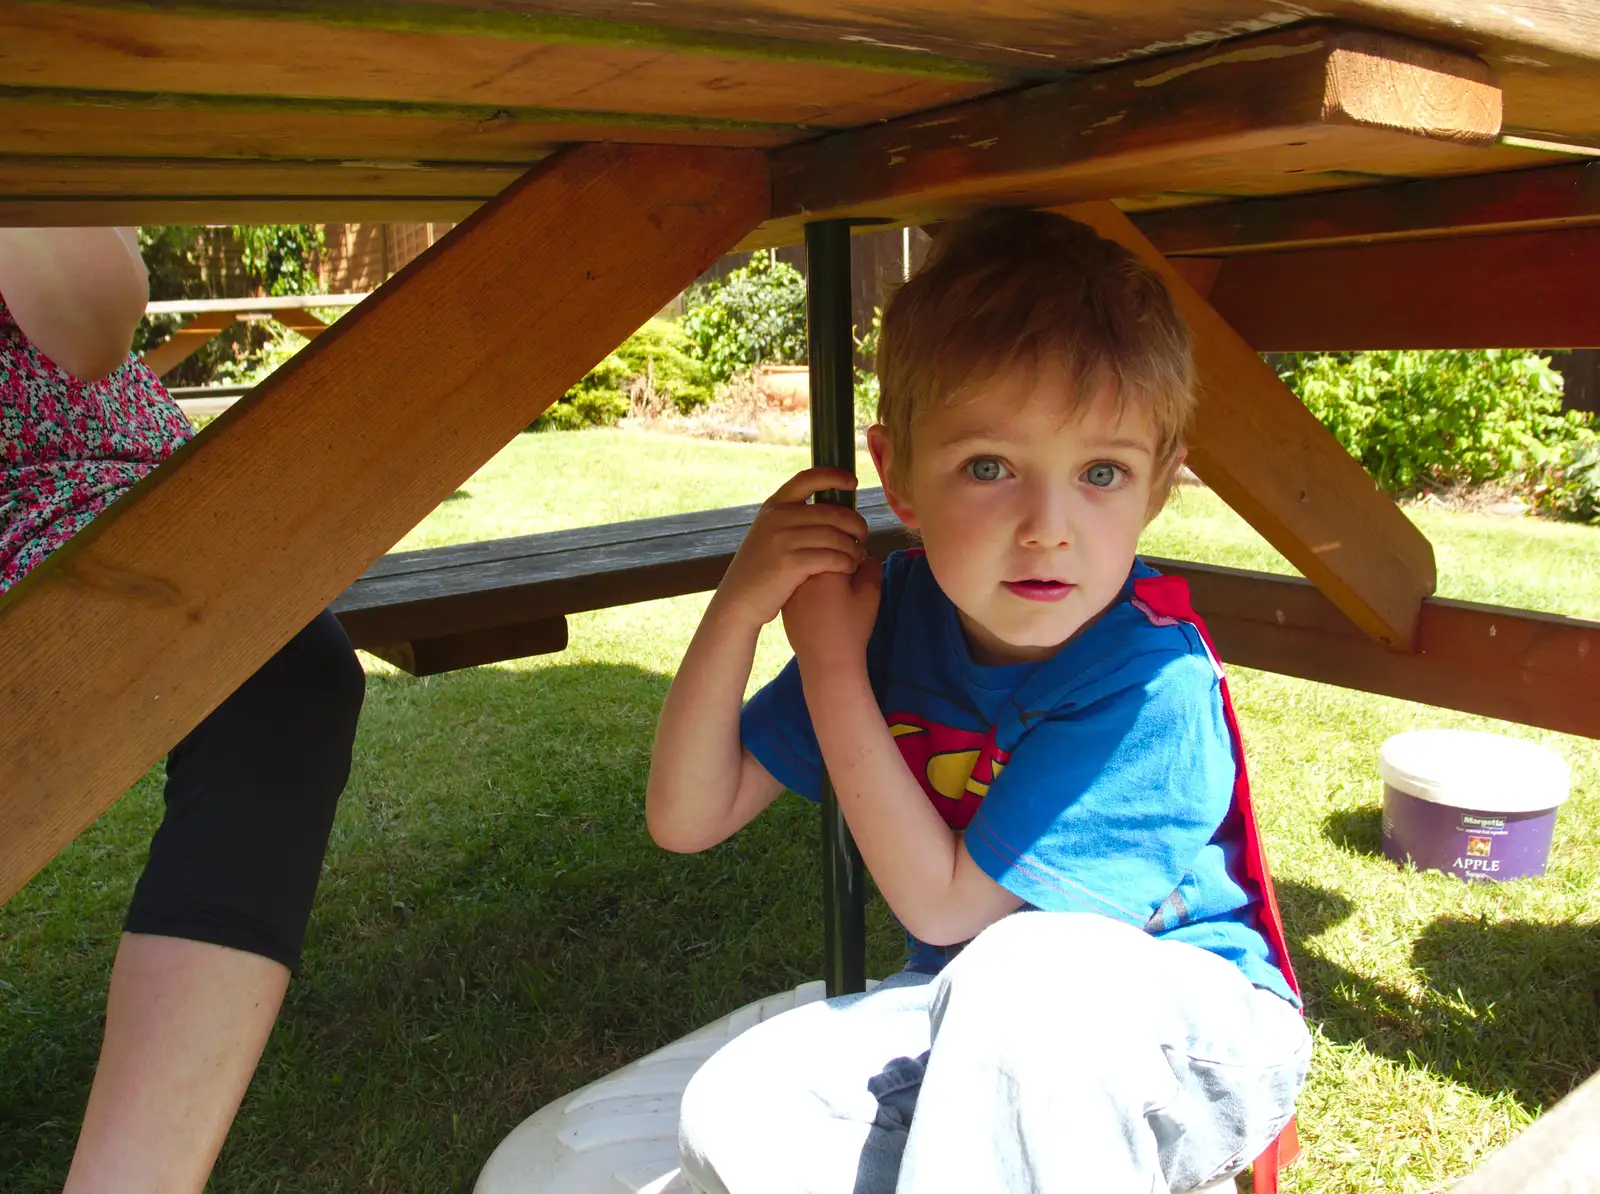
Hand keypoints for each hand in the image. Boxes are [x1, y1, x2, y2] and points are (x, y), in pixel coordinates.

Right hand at [714, 467, 868, 628]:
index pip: (808, 478)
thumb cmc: (760, 569)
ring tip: (858, 556)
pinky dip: (846, 562)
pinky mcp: (790, 564)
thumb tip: (829, 510)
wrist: (739, 599)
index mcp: (774, 506)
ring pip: (835, 537)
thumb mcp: (768, 533)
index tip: (852, 482)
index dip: (834, 476)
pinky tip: (849, 568)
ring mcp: (783, 540)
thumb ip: (791, 519)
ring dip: (854, 547)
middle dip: (855, 523)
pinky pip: (831, 557)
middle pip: (832, 512)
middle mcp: (778, 518)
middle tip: (863, 536)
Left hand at [782, 557, 881, 675]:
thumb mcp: (870, 594)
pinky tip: (820, 607)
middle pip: (821, 552)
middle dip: (835, 559)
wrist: (827, 661)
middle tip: (846, 584)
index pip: (840, 543)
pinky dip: (811, 588)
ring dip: (821, 572)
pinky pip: (800, 585)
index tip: (858, 570)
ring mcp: (790, 587)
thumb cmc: (852, 627)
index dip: (853, 553)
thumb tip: (865, 556)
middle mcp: (802, 571)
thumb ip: (871, 567)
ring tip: (834, 597)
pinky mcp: (785, 601)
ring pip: (810, 568)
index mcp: (824, 563)